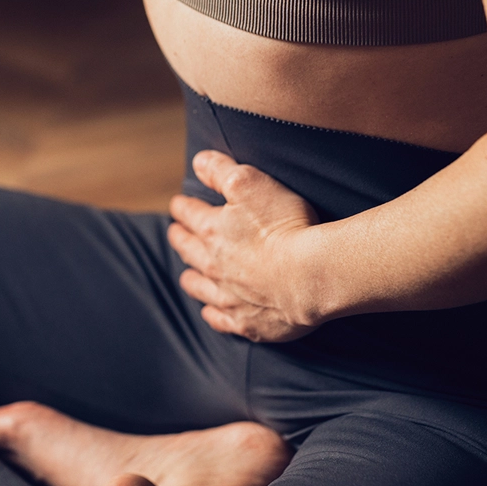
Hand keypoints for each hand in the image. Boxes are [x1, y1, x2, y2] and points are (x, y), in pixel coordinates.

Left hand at [168, 149, 322, 342]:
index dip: (183, 206)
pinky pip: (222, 320)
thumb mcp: (250, 182)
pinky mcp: (249, 323)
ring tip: (187, 275)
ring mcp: (230, 297)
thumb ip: (220, 170)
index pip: (189, 214)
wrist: (312, 276)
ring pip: (201, 287)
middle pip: (189, 250)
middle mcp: (214, 265)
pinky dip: (213, 314)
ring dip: (192, 278)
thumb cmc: (284, 226)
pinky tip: (211, 312)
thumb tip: (198, 162)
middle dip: (181, 239)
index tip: (179, 204)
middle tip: (175, 234)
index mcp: (212, 230)